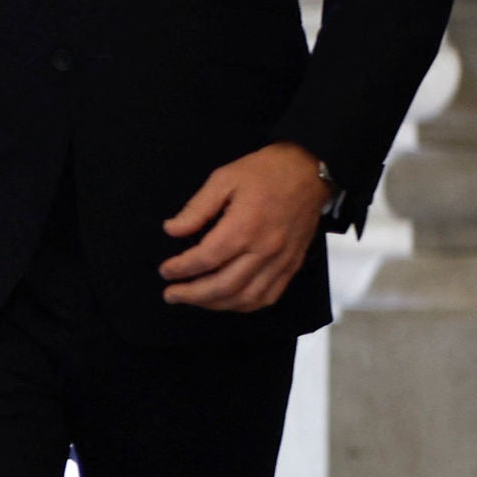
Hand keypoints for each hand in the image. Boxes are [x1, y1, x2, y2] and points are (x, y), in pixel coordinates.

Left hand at [160, 142, 330, 312]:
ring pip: (246, 297)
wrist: (311, 172)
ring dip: (215, 304)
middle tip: (171, 294)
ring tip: (193, 299)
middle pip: (224, 286)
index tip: (165, 271)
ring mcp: (281, 261)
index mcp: (244, 227)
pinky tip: (226, 301)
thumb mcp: (223, 179)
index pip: (206, 259)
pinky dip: (244, 305)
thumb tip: (171, 230)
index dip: (181, 269)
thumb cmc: (265, 172)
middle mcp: (264, 250)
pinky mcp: (292, 265)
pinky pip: (269, 296)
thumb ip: (197, 208)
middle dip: (192, 295)